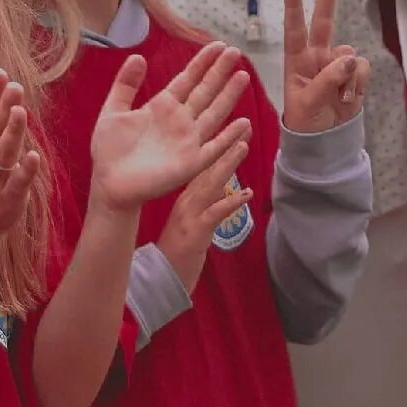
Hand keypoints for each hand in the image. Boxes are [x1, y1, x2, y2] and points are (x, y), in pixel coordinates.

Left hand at [89, 44, 252, 211]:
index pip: (188, 79)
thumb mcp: (113, 111)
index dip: (203, 62)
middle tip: (236, 52)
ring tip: (243, 76)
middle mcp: (180, 120)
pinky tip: (243, 122)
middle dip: (220, 72)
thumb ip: (125, 85)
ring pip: (214, 113)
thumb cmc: (109, 150)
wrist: (109, 184)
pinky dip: (230, 137)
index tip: (219, 45)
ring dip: (229, 96)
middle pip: (205, 91)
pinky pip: (215, 148)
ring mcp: (188, 141)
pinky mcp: (191, 163)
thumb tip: (138, 56)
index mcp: (162, 106)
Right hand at [155, 136, 251, 292]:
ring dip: (227, 165)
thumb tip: (219, 191)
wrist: (159, 280)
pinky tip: (247, 194)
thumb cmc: (175, 253)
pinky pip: (215, 214)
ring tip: (243, 146)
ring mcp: (189, 216)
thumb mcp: (188, 224)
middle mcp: (186, 201)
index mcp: (185, 198)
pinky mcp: (195, 232)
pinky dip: (230, 203)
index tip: (234, 130)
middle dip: (226, 146)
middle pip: (207, 168)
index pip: (202, 167)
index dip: (218, 147)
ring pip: (210, 184)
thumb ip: (201, 206)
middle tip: (244, 126)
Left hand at [282, 0, 370, 134]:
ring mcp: (336, 64)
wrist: (326, 140)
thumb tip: (348, 57)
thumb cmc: (306, 122)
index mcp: (296, 61)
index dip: (294, 7)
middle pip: (323, 21)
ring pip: (349, 54)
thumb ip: (326, 80)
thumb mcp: (308, 104)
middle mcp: (316, 56)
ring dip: (348, 77)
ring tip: (338, 98)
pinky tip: (349, 98)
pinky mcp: (354, 73)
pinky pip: (362, 67)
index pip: (294, 29)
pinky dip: (359, 83)